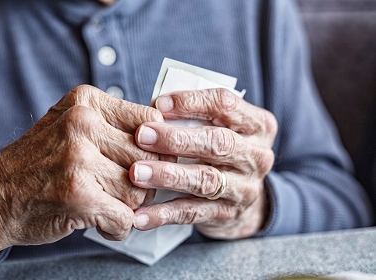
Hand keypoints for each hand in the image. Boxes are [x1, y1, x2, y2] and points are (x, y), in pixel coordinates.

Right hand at [0, 85, 163, 253]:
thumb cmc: (40, 163)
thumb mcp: (70, 124)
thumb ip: (113, 124)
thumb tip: (165, 135)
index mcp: (87, 102)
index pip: (152, 120)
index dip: (156, 148)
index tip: (146, 164)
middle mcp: (82, 123)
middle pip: (149, 158)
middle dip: (143, 183)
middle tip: (124, 192)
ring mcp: (79, 158)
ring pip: (139, 191)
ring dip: (128, 208)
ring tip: (106, 206)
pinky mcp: (78, 194)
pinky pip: (124, 217)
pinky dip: (117, 227)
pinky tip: (101, 223)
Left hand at [130, 88, 277, 238]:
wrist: (242, 199)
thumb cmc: (219, 150)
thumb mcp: (218, 127)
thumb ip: (192, 117)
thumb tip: (150, 111)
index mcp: (257, 125)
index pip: (226, 104)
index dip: (192, 102)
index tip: (159, 104)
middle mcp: (257, 156)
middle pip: (218, 143)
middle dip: (176, 139)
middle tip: (142, 135)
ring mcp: (245, 188)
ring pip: (205, 180)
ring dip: (167, 175)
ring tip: (137, 173)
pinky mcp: (228, 214)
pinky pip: (193, 213)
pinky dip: (164, 214)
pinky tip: (140, 215)